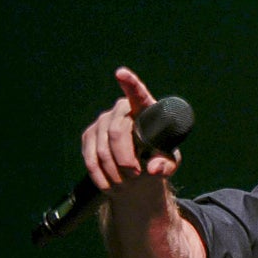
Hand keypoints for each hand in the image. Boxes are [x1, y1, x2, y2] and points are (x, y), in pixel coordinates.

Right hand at [81, 67, 180, 192]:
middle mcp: (121, 110)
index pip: (137, 94)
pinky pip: (90, 158)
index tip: (121, 73)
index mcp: (145, 109)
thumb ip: (166, 164)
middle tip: (135, 175)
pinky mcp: (89, 135)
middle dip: (125, 158)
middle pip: (117, 133)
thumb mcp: (168, 162)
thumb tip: (155, 169)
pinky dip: (101, 175)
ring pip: (103, 149)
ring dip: (114, 171)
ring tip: (126, 184)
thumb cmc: (157, 157)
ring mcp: (102, 121)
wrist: (138, 169)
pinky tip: (111, 184)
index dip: (130, 84)